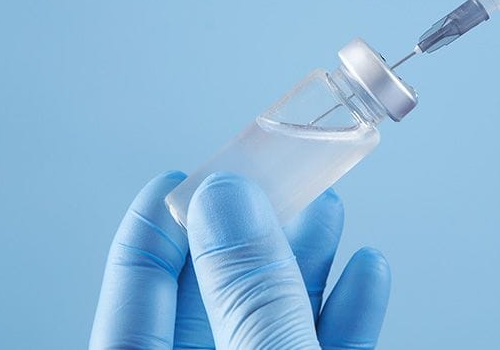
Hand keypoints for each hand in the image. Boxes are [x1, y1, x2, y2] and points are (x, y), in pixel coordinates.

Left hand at [90, 171, 390, 348]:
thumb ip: (247, 293)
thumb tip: (226, 201)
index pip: (133, 302)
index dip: (153, 232)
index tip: (181, 176)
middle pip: (212, 303)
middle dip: (250, 233)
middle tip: (272, 174)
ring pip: (272, 325)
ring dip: (306, 264)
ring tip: (328, 205)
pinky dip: (347, 317)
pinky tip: (366, 272)